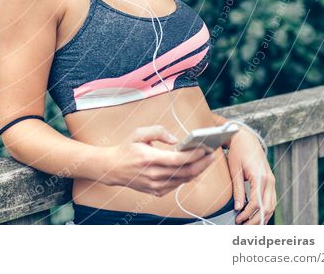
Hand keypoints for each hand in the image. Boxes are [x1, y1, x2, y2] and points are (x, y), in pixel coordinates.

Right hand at [101, 125, 215, 195]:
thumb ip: (158, 131)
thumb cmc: (126, 149)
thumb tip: (176, 139)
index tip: (206, 148)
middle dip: (202, 163)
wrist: (112, 168)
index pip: (178, 159)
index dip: (195, 155)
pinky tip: (192, 168)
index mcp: (149, 159)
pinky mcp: (156, 191)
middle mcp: (153, 175)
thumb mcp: (138, 133)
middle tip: (211, 155)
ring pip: (183, 180)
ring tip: (205, 161)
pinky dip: (186, 177)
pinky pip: (177, 185)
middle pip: (185, 171)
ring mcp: (155, 185)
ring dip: (197, 170)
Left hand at [226, 129, 275, 223]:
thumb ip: (238, 190)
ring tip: (249, 225)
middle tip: (243, 227)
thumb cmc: (238, 152)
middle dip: (255, 220)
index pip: (256, 203)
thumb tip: (238, 208)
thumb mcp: (235, 170)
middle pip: (266, 208)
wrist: (245, 138)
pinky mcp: (271, 181)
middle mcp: (270, 180)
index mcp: (260, 177)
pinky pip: (271, 200)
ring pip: (272, 206)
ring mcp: (272, 181)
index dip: (247, 215)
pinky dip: (266, 210)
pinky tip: (258, 217)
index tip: (237, 220)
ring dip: (262, 218)